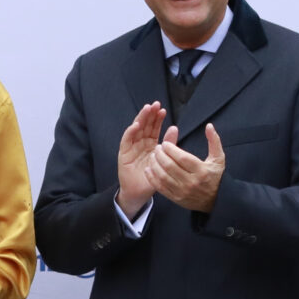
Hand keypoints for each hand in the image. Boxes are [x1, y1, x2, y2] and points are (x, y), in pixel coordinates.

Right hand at [116, 102, 166, 216]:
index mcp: (150, 145)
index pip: (153, 128)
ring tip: (146, 110)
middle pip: (144, 126)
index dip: (157, 119)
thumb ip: (169, 144)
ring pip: (135, 130)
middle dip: (149, 115)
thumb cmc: (152, 178)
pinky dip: (130, 132)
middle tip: (155, 105)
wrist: (140, 193)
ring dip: (140, 119)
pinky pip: (126, 141)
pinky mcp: (124, 154)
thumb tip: (174, 128)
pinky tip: (136, 125)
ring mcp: (131, 148)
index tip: (163, 110)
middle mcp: (140, 144)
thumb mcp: (164, 160)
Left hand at [145, 122, 225, 212]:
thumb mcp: (218, 158)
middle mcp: (191, 182)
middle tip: (157, 148)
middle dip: (160, 155)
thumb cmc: (214, 177)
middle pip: (170, 166)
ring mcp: (182, 191)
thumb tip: (209, 126)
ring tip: (153, 156)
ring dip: (154, 164)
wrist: (214, 200)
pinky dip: (152, 178)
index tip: (165, 144)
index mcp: (201, 171)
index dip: (171, 149)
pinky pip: (160, 187)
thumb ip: (214, 141)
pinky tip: (149, 169)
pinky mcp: (175, 198)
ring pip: (163, 176)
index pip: (182, 158)